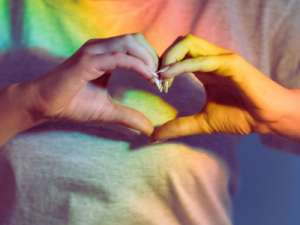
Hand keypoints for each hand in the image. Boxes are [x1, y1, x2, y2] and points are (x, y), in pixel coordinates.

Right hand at [15, 34, 158, 135]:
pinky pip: (118, 57)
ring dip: (148, 59)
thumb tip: (149, 129)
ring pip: (130, 42)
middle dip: (154, 57)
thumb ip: (128, 116)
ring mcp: (93, 52)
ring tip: (156, 79)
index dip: (152, 61)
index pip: (137, 47)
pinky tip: (148, 77)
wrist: (43, 105)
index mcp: (106, 55)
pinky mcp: (87, 62)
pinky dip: (137, 65)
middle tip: (162, 80)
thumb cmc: (72, 104)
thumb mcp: (107, 111)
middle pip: (137, 39)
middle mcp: (101, 48)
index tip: (161, 82)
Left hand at [151, 34, 291, 141]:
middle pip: (180, 43)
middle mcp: (211, 59)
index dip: (163, 66)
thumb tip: (154, 136)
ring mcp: (221, 59)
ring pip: (189, 43)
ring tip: (161, 76)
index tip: (156, 85)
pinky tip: (170, 76)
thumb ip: (179, 126)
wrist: (267, 119)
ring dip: (170, 57)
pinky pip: (203, 59)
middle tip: (156, 78)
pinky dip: (182, 66)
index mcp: (204, 69)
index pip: (178, 55)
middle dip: (163, 57)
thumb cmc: (240, 116)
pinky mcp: (231, 63)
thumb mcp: (202, 122)